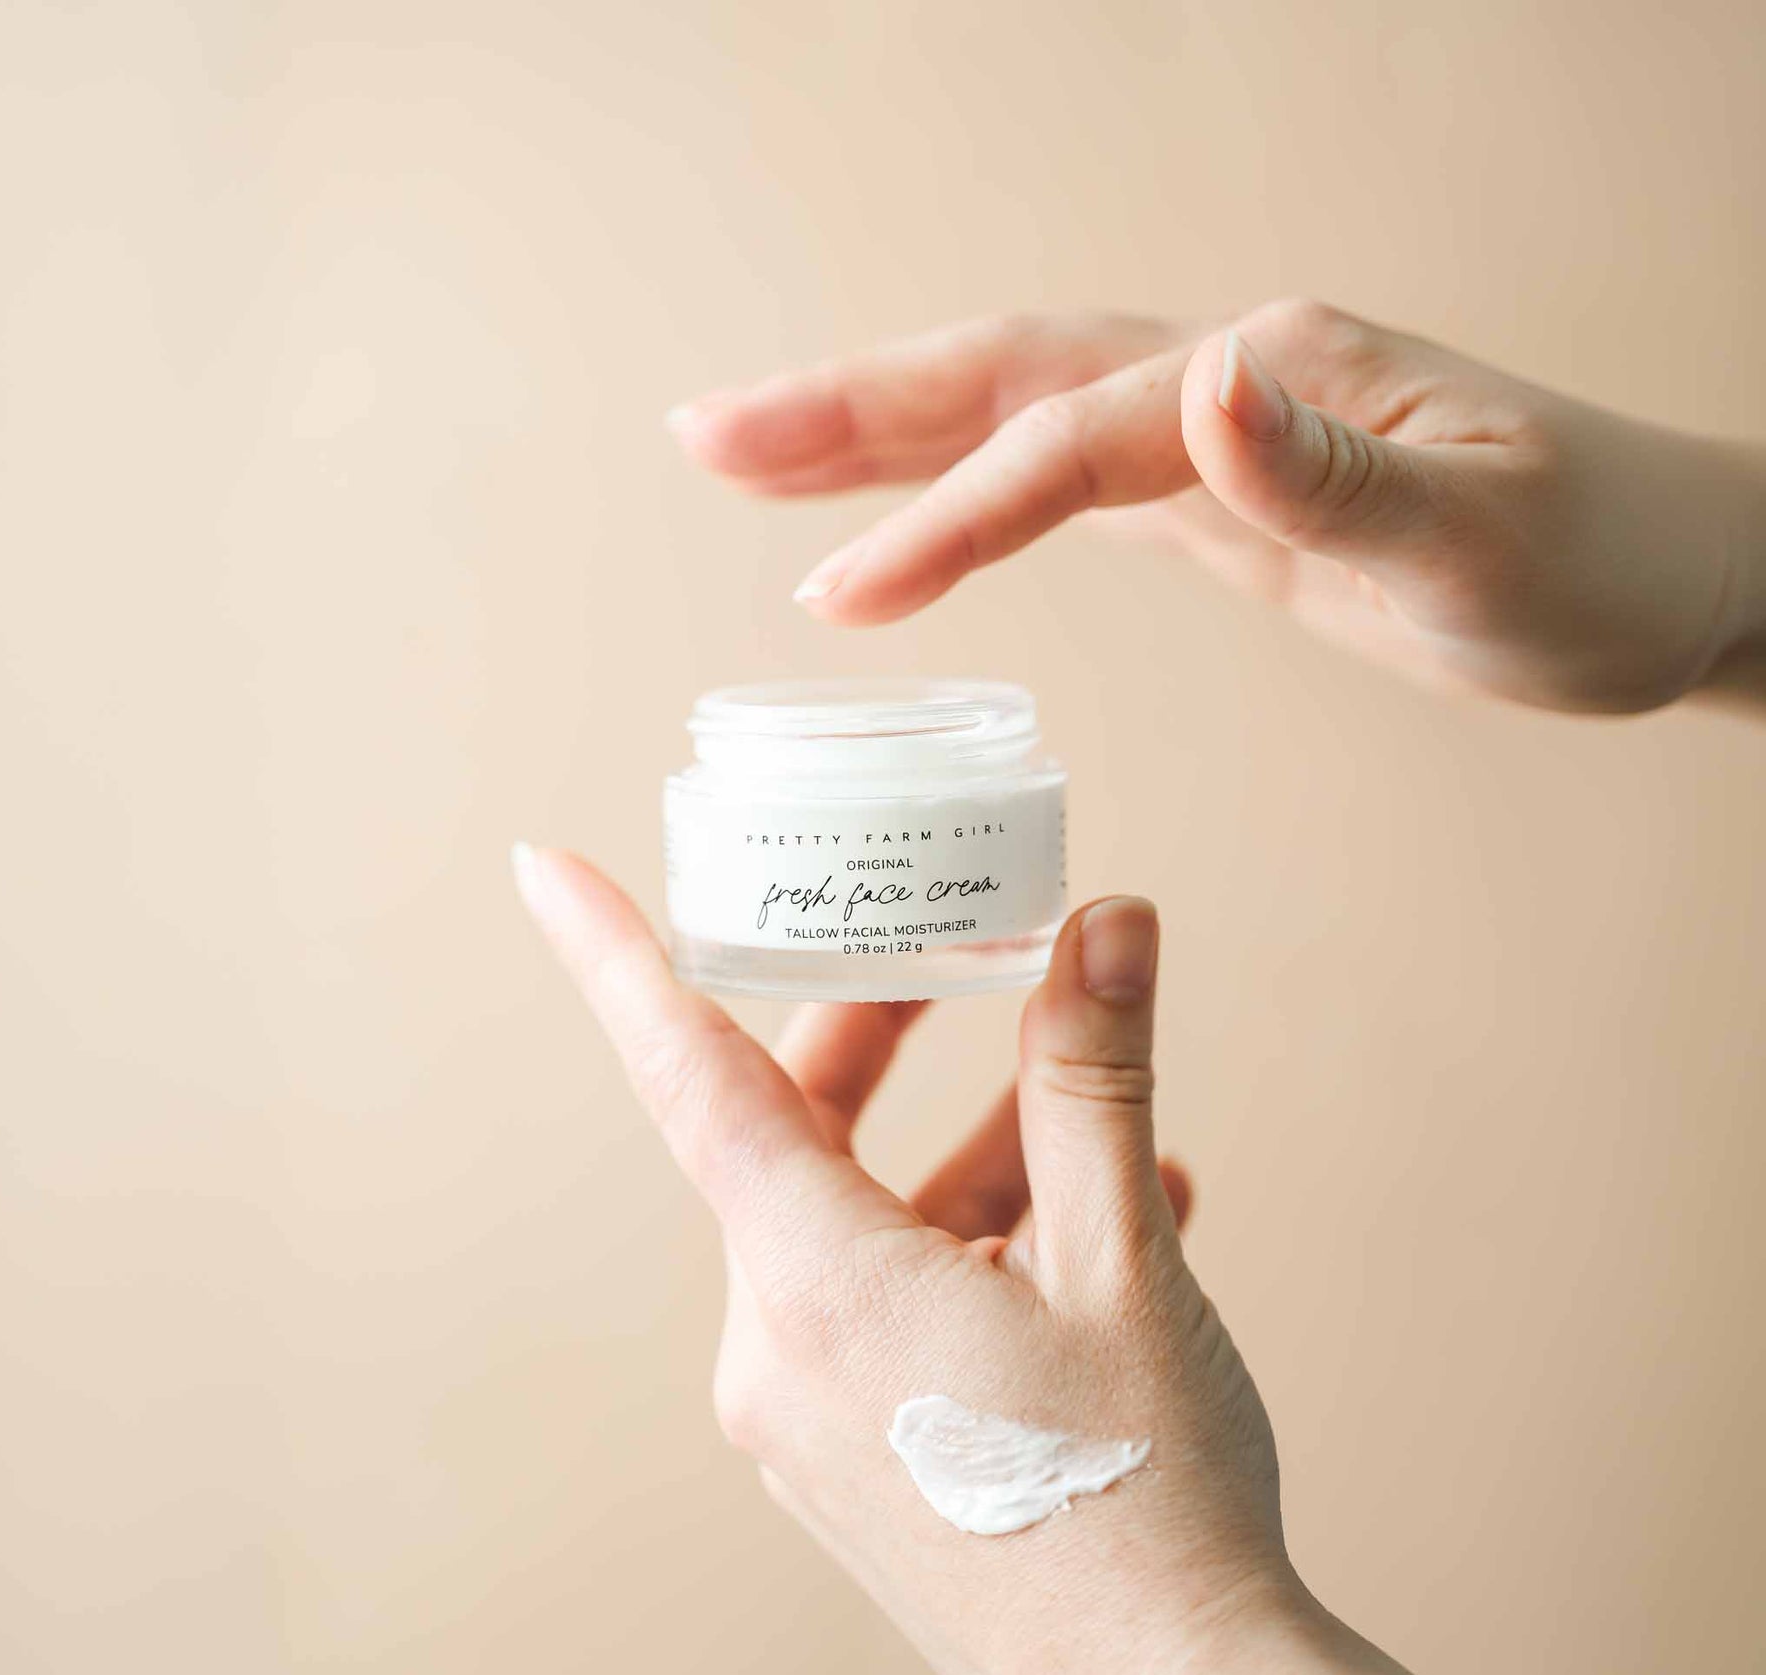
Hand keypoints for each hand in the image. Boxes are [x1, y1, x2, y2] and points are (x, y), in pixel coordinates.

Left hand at [513, 846, 1649, 1674]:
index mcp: (813, 1285)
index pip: (688, 1076)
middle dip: (884, 1039)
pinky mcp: (856, 1457)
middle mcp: (778, 1350)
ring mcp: (809, 1416)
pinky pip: (890, 1305)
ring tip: (1112, 1135)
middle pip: (798, 1137)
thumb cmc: (1146, 1498)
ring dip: (978, 1162)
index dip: (612, 957)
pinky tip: (1109, 1233)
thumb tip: (1102, 929)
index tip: (545, 867)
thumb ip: (1095, 1078)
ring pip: (866, 1224)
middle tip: (961, 961)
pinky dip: (978, 1248)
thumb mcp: (1126, 1258)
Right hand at [667, 303, 1765, 713]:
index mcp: (1275, 374)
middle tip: (706, 435)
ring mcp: (1214, 429)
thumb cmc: (1593, 563)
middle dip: (849, 407)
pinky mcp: (1216, 490)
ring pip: (1011, 409)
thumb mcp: (1485, 536)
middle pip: (1000, 373)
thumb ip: (1336, 473)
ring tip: (749, 456)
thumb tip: (1201, 385)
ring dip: (878, 429)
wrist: (1667, 577)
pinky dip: (959, 484)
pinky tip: (901, 506)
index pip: (1073, 440)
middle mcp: (1226, 378)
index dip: (952, 514)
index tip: (844, 601)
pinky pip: (1055, 471)